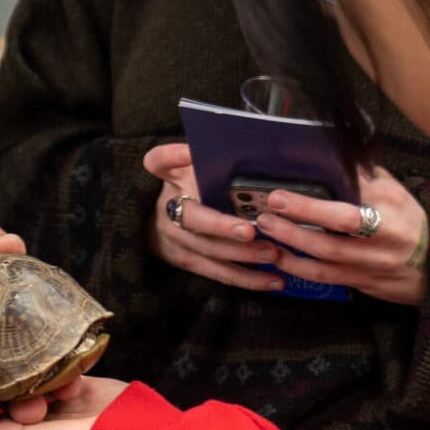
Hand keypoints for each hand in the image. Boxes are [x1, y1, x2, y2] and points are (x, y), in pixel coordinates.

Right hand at [144, 143, 284, 292]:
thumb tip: (253, 150)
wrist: (155, 222)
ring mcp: (175, 238)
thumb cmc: (187, 187)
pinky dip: (247, 278)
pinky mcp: (186, 261)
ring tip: (272, 253)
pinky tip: (273, 280)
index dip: (173, 156)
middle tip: (249, 230)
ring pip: (209, 249)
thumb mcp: (191, 168)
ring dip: (243, 254)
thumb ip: (212, 161)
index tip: (191, 153)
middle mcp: (167, 207)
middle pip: (191, 217)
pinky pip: (219, 273)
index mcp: (167, 177)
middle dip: (221, 226)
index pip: (160, 161)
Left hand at [144, 144, 429, 305]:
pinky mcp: (363, 285)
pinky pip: (327, 280)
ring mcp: (372, 267)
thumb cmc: (409, 220)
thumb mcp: (395, 191)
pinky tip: (278, 259)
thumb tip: (329, 151)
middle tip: (264, 213)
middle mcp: (382, 243)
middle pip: (332, 239)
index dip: (311, 206)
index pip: (348, 210)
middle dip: (294, 227)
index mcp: (391, 212)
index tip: (280, 195)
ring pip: (326, 263)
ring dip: (291, 250)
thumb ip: (363, 175)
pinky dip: (300, 271)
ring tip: (264, 234)